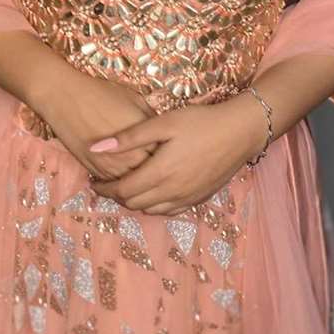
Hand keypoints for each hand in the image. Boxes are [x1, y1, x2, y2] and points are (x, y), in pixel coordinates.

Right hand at [33, 73, 160, 180]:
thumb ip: (152, 121)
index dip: (170, 157)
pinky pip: (113, 184)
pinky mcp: (95, 171)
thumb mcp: (136, 101)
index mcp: (145, 140)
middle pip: (151, 176)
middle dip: (156, 174)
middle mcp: (130, 158)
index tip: (172, 154)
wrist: (65, 97)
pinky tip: (124, 175)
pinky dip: (120, 183)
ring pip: (132, 186)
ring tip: (145, 179)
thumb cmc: (101, 94)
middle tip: (161, 171)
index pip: (166, 158)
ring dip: (138, 183)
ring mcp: (111, 167)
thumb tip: (162, 134)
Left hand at [86, 93, 268, 213]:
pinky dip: (155, 205)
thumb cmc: (200, 122)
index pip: (122, 191)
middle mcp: (173, 192)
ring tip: (127, 185)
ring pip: (151, 210)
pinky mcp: (199, 199)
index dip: (103, 189)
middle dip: (116, 196)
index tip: (93, 181)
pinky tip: (153, 192)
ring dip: (135, 201)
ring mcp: (188, 198)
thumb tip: (95, 147)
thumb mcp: (163, 123)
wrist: (240, 132)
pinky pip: (170, 211)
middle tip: (107, 182)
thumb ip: (128, 138)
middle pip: (134, 203)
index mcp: (160, 173)